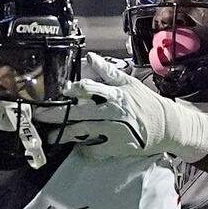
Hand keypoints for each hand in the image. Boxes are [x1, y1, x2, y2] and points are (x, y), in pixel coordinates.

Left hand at [35, 53, 207, 161]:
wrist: (167, 127)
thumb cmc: (146, 103)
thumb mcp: (129, 83)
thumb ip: (107, 72)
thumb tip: (90, 57)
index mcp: (115, 94)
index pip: (89, 89)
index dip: (72, 89)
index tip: (58, 91)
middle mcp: (112, 112)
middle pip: (79, 112)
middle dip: (57, 114)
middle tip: (40, 116)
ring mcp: (114, 131)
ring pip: (83, 133)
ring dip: (65, 135)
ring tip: (51, 136)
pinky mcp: (117, 148)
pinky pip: (95, 150)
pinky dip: (84, 149)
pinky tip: (77, 147)